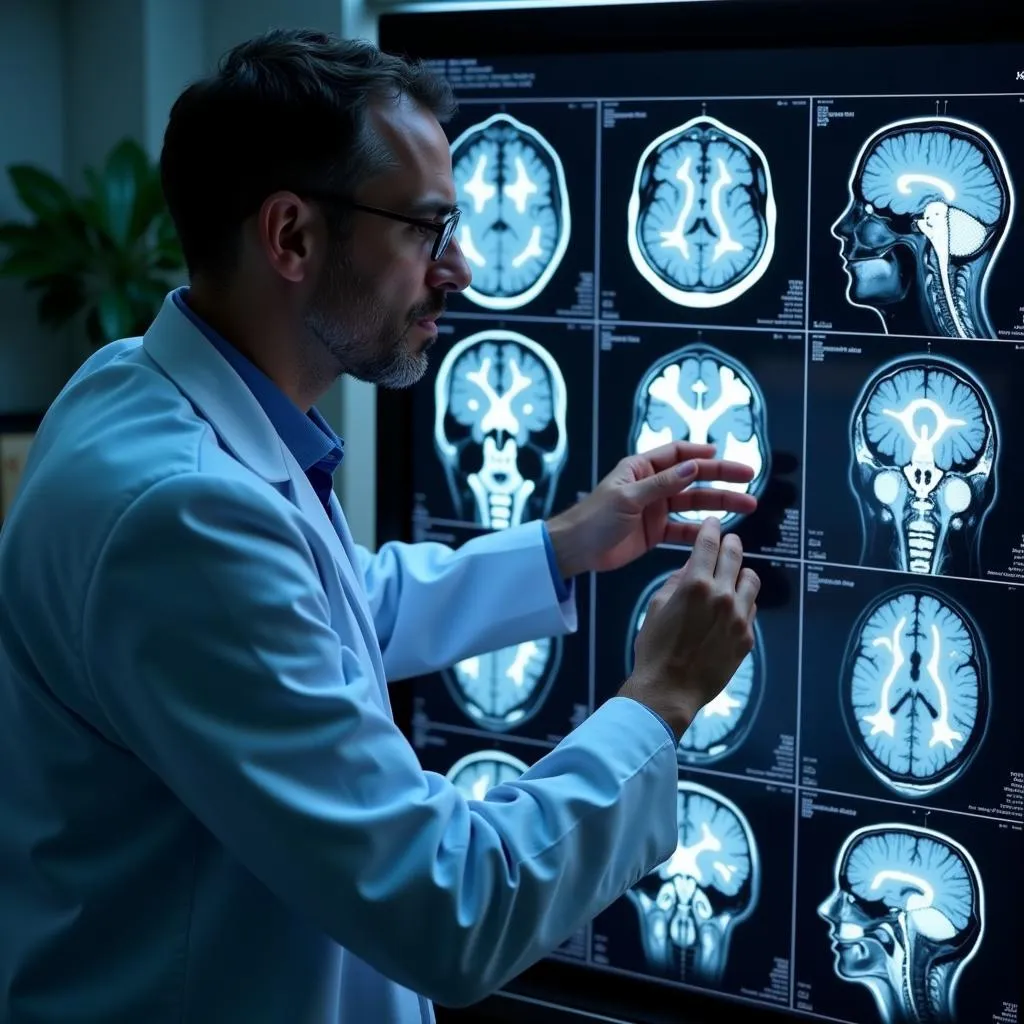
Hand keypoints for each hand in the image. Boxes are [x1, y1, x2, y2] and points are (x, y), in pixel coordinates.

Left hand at [545, 441, 756, 577]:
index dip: (702, 453)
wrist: (575, 549)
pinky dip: (701, 531)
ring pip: (694, 503)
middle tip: (749, 477)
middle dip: (721, 477)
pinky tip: (720, 532)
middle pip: (693, 478)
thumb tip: (693, 467)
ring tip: (748, 505)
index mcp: (641, 469)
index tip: (725, 455)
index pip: (677, 454)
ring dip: (720, 504)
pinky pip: (684, 529)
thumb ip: (662, 484)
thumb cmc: (593, 517)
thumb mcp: (627, 498)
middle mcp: (651, 486)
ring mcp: (655, 509)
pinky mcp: (655, 533)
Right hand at [618, 518, 759, 741]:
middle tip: (729, 540)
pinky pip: (751, 608)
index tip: (713, 523)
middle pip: (734, 557)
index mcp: (695, 585)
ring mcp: (738, 617)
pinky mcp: (746, 637)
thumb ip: (675, 582)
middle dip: (731, 544)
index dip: (711, 529)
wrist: (669, 689)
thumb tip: (689, 569)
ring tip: (733, 576)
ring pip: (751, 581)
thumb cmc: (655, 649)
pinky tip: (732, 607)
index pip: (708, 545)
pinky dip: (743, 601)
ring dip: (741, 573)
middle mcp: (722, 596)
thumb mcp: (655, 607)